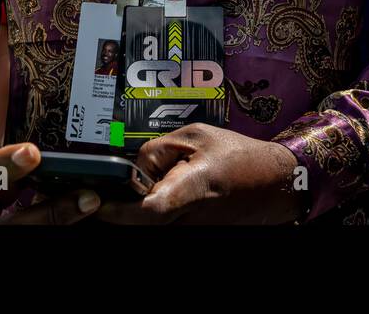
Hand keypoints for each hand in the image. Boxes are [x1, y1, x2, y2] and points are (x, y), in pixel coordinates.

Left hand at [97, 124, 303, 224]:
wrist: (272, 185)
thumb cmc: (238, 157)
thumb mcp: (195, 136)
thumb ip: (157, 150)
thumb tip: (130, 169)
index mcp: (193, 188)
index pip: (148, 210)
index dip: (117, 209)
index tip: (96, 200)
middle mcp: (190, 219)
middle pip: (140, 221)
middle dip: (119, 205)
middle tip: (101, 188)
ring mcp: (191, 231)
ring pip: (148, 224)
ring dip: (136, 206)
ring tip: (144, 183)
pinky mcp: (190, 233)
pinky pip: (161, 223)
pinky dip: (151, 209)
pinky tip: (157, 190)